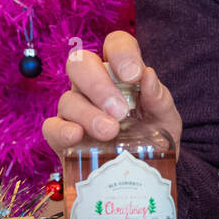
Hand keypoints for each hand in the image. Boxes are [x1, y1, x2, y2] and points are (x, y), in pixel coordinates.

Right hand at [42, 30, 182, 157]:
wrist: (145, 173)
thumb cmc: (154, 135)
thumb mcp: (166, 118)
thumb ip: (159, 99)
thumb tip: (148, 76)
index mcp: (120, 72)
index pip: (115, 44)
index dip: (121, 52)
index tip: (133, 75)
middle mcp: (92, 85)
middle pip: (81, 64)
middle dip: (98, 85)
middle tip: (120, 111)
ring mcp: (74, 109)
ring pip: (68, 99)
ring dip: (88, 114)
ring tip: (110, 132)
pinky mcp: (62, 136)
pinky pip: (51, 127)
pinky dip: (62, 130)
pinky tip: (76, 136)